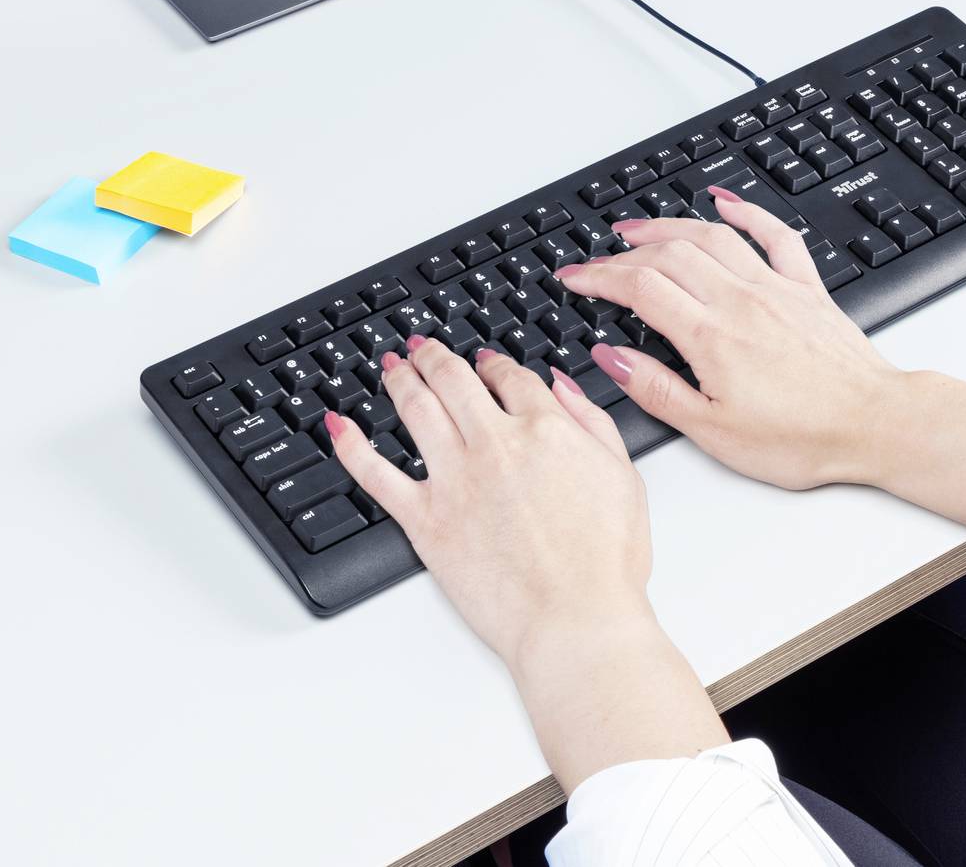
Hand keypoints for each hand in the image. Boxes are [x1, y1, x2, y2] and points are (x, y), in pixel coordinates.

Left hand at [328, 339, 650, 667]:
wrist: (576, 618)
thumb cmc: (605, 562)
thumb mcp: (624, 476)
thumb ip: (592, 421)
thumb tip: (562, 385)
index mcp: (545, 429)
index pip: (509, 377)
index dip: (493, 363)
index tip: (484, 362)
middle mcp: (494, 443)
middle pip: (453, 380)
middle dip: (434, 356)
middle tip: (422, 347)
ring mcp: (455, 479)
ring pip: (415, 409)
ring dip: (399, 379)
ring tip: (391, 366)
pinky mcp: (424, 520)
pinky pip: (376, 474)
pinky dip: (353, 446)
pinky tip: (341, 426)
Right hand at [551, 186, 907, 490]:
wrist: (874, 424)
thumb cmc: (802, 438)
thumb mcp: (713, 431)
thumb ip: (656, 389)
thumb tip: (611, 358)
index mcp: (712, 336)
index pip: (640, 288)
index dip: (599, 278)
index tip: (574, 279)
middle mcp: (741, 301)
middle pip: (669, 254)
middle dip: (624, 251)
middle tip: (596, 259)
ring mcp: (775, 289)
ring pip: (713, 236)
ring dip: (669, 224)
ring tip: (638, 228)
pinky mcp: (807, 289)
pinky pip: (775, 236)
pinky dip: (747, 212)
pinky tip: (725, 202)